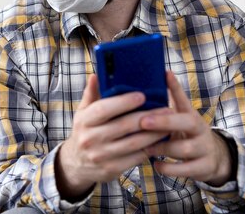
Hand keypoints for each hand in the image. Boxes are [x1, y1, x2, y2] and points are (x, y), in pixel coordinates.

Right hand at [55, 74, 171, 199]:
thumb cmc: (85, 131)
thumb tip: (97, 75)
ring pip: (134, 143)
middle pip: (123, 125)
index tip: (142, 95)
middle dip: (147, 116)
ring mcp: (101, 155)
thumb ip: (91, 94)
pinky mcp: (111, 169)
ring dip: (154, 133)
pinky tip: (160, 140)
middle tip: (166, 108)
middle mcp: (90, 138)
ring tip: (168, 124)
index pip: (104, 108)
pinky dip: (150, 148)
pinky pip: (135, 157)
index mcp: (84, 120)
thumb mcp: (83, 112)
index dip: (124, 102)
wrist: (76, 163)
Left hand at [140, 71, 232, 185]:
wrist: (214, 158)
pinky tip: (157, 166)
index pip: (183, 98)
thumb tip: (138, 94)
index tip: (165, 73)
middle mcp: (199, 129)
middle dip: (164, 122)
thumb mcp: (179, 121)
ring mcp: (204, 148)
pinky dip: (169, 169)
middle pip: (186, 122)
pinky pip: (186, 169)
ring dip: (162, 148)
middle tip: (144, 121)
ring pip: (184, 148)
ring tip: (146, 148)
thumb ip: (163, 111)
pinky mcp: (204, 167)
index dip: (175, 86)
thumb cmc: (186, 136)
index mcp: (190, 115)